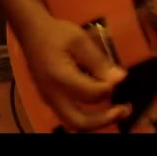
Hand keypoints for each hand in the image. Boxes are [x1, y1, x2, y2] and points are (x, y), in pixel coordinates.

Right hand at [19, 16, 129, 131]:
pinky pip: (71, 115)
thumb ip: (99, 61)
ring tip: (118, 111)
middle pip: (79, 122)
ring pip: (74, 123)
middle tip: (124, 110)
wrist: (32, 32)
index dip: (109, 88)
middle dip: (105, 120)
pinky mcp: (51, 99)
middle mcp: (53, 95)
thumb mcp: (80, 40)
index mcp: (60, 78)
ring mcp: (50, 100)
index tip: (119, 76)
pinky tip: (102, 104)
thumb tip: (120, 79)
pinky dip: (89, 116)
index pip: (90, 94)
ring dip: (98, 121)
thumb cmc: (56, 33)